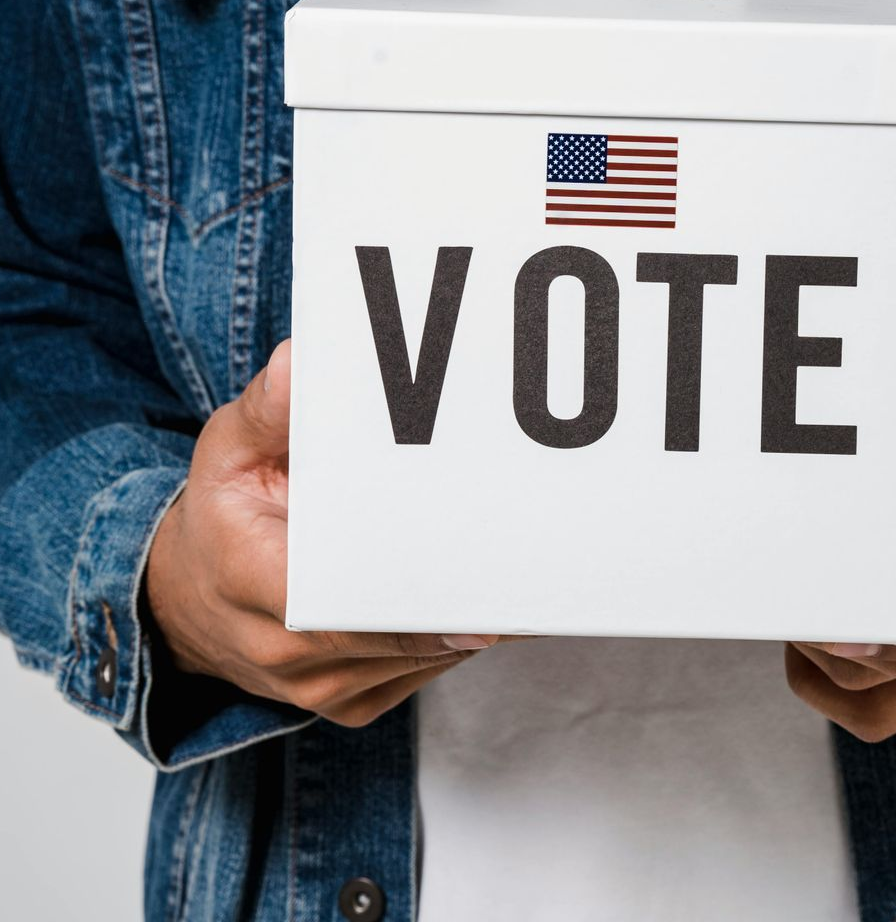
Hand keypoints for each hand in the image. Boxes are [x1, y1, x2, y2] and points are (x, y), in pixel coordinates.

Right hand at [144, 339, 503, 727]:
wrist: (187, 601)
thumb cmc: (221, 517)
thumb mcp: (229, 451)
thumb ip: (269, 409)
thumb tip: (298, 364)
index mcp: (255, 583)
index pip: (347, 604)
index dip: (419, 602)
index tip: (482, 586)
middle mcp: (289, 654)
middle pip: (402, 636)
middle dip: (470, 602)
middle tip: (536, 564)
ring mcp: (323, 690)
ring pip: (426, 660)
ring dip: (478, 622)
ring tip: (531, 572)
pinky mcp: (353, 703)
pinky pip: (425, 674)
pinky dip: (461, 640)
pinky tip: (496, 598)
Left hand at [787, 223, 895, 741]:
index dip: (888, 622)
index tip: (825, 612)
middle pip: (892, 671)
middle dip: (816, 636)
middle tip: (758, 576)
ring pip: (876, 705)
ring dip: (815, 667)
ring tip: (776, 596)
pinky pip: (877, 707)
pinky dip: (832, 681)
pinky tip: (802, 619)